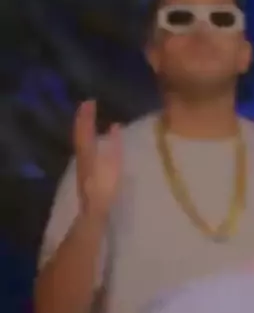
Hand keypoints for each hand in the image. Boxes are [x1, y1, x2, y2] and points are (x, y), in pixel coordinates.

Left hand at [74, 100, 121, 218]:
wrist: (93, 211)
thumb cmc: (105, 189)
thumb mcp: (113, 165)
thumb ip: (114, 145)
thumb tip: (115, 126)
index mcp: (88, 152)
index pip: (86, 129)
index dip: (87, 116)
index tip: (90, 101)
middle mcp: (82, 156)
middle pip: (79, 134)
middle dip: (82, 119)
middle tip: (86, 105)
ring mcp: (82, 165)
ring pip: (79, 141)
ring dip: (82, 128)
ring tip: (87, 119)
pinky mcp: (85, 172)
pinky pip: (83, 149)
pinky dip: (85, 140)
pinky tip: (91, 142)